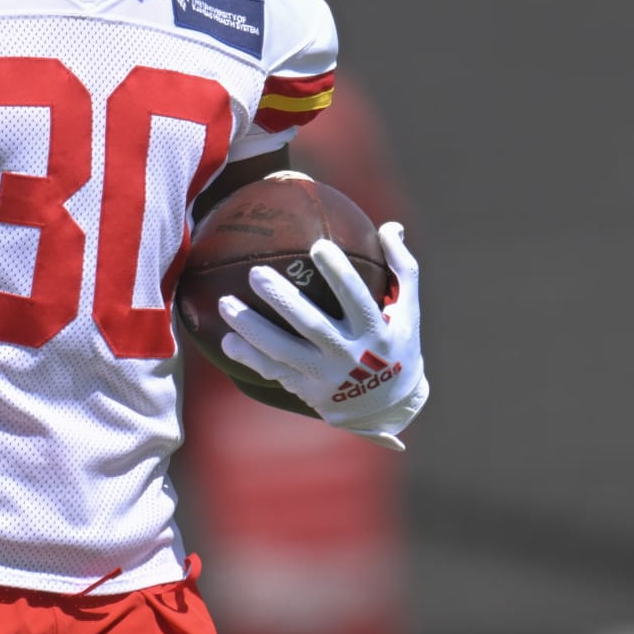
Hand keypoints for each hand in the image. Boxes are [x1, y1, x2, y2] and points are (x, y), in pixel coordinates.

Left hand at [219, 221, 427, 449]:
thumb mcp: (408, 310)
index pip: (356, 298)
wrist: (389, 407)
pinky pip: (273, 371)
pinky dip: (249, 357)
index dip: (338, 274)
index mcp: (375, 330)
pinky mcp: (307, 389)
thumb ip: (402, 267)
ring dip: (251, 328)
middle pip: (311, 325)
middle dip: (282, 300)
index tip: (318, 246)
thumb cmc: (397, 345)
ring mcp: (325, 375)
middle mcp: (349, 354)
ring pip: (283, 351)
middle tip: (256, 273)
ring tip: (225, 302)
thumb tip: (391, 226)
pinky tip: (227, 341)